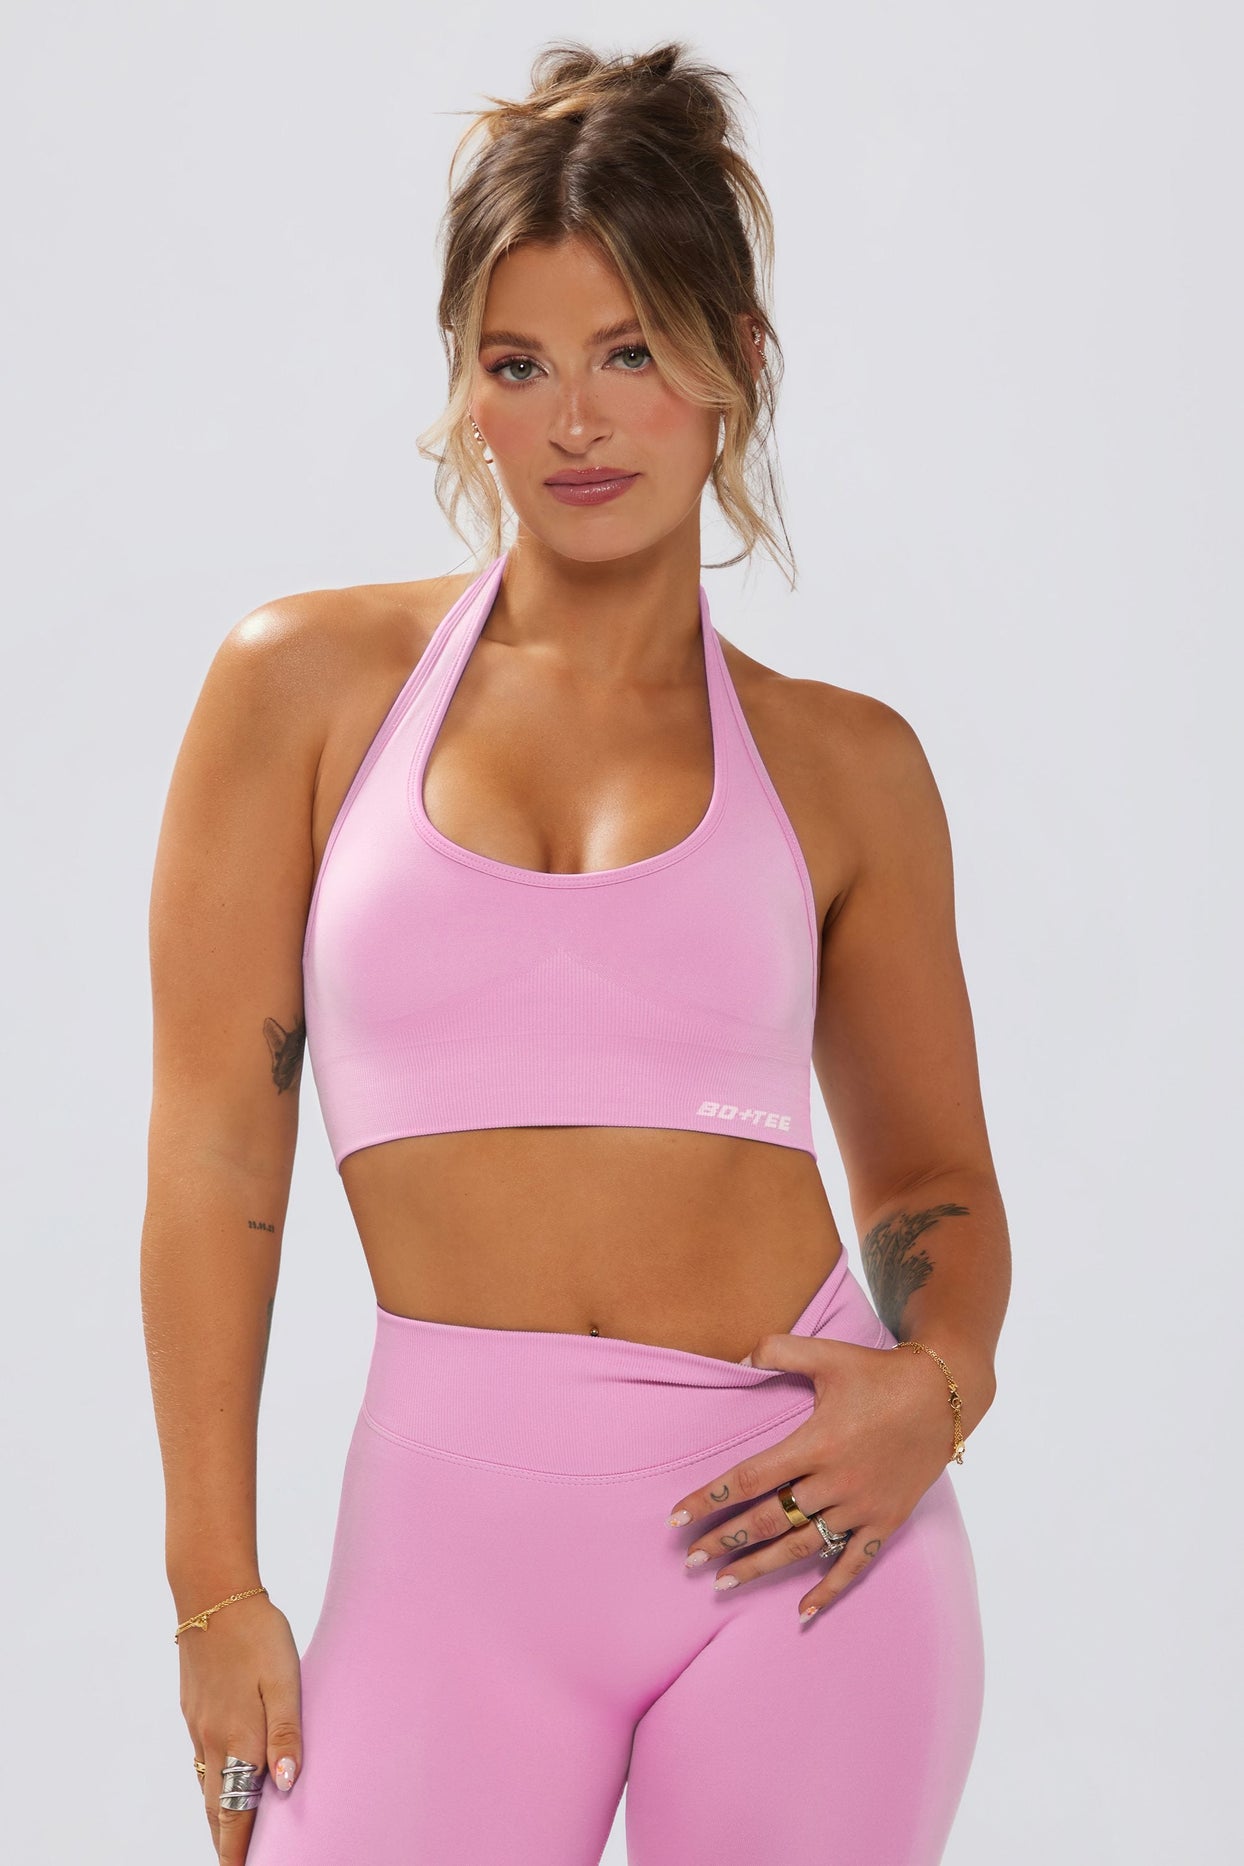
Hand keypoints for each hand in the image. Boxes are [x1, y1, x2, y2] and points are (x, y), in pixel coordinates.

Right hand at [178, 1592, 302, 1860]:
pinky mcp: (193, 1707)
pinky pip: (201, 1759)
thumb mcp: (285, 1679)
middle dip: (225, 1841)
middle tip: (234, 1864)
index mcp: (239, 1739)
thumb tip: (287, 1784)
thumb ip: (287, 1734)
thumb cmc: (258, 1634)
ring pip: (207, 1784)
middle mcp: (213, 1739)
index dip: (236, 1850)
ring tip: (228, 1837)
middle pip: (217, 1807)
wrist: (213, 1595)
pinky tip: (221, 1780)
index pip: (234, 1813)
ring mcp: (198, 1724)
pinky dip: (211, 1782)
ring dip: (217, 1815)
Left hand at [664, 1329, 955, 1621]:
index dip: (711, 1498)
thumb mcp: (828, 1352)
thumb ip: (779, 1350)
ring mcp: (862, 1506)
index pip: (750, 1477)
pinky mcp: (886, 1521)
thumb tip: (739, 1360)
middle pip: (769, 1519)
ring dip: (760, 1567)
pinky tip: (803, 1610)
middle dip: (725, 1541)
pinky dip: (829, 1590)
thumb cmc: (879, 1372)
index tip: (677, 1516)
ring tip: (723, 1583)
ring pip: (802, 1546)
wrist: (943, 1395)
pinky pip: (854, 1563)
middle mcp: (836, 1481)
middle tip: (688, 1560)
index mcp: (816, 1442)